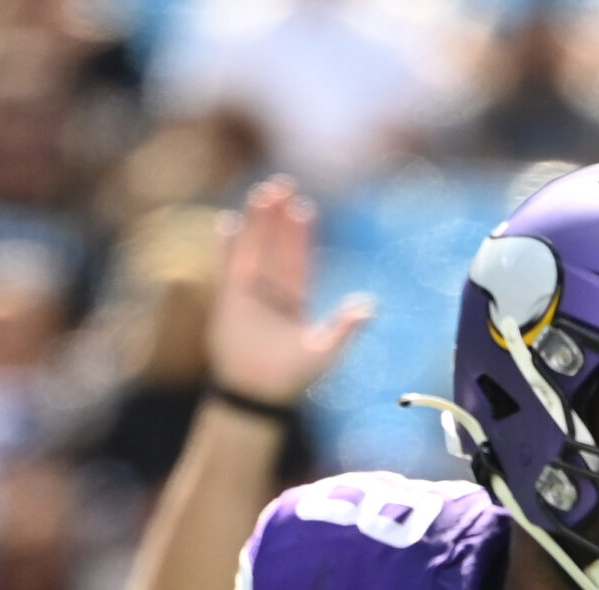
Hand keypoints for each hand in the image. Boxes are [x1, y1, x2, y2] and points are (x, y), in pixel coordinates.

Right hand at [209, 177, 373, 406]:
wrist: (257, 396)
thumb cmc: (292, 378)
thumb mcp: (324, 351)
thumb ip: (345, 328)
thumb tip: (370, 305)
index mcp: (295, 301)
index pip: (299, 260)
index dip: (301, 235)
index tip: (304, 208)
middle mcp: (272, 293)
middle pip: (276, 247)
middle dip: (278, 219)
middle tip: (282, 185)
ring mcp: (249, 294)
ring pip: (253, 250)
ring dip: (255, 224)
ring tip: (260, 194)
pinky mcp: (228, 300)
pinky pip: (227, 267)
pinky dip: (227, 247)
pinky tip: (227, 223)